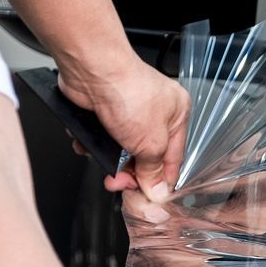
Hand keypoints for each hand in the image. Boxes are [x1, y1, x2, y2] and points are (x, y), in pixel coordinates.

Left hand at [58, 55, 189, 200]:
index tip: (151, 195)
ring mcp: (129, 110)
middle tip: (120, 184)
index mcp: (177, 114)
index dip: (161, 179)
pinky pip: (103, 138)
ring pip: (122, 149)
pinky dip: (94, 146)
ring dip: (110, 162)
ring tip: (104, 168)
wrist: (92, 71)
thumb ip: (153, 170)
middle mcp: (155, 111)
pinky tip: (89, 147)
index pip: (173, 157)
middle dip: (131, 173)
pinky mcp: (105, 111)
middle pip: (146, 155)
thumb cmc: (127, 92)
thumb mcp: (150, 143)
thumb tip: (157, 190)